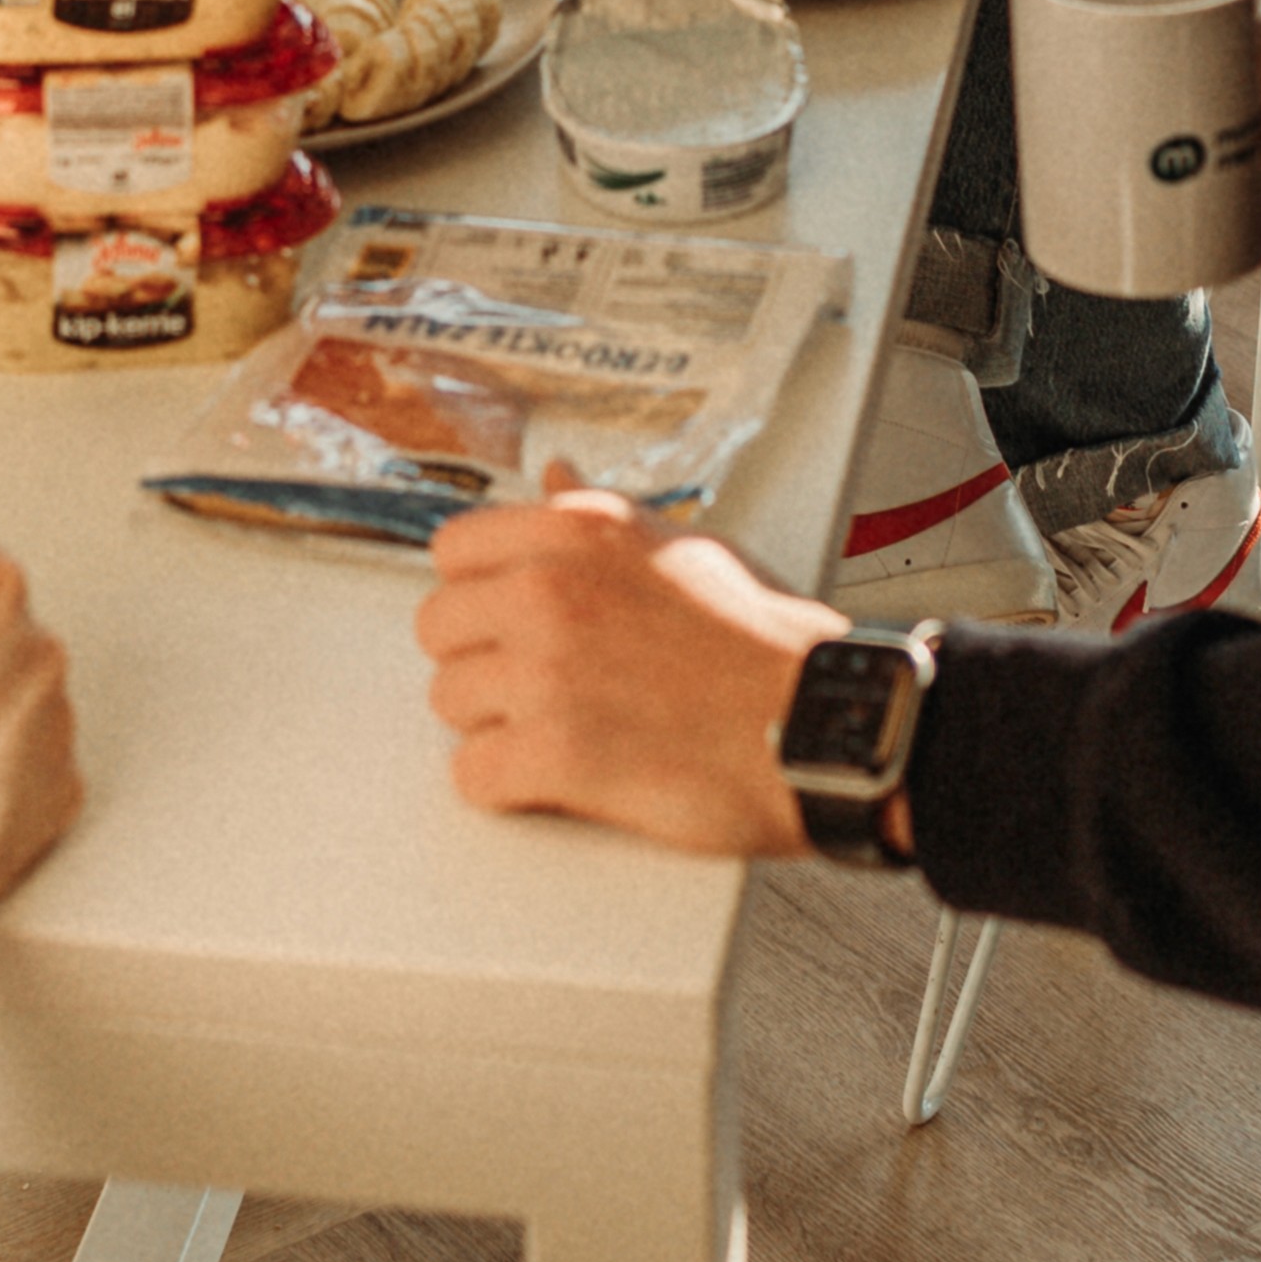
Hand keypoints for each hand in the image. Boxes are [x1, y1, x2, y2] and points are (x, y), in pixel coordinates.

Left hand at [420, 492, 811, 859]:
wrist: (823, 725)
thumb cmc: (767, 645)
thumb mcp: (686, 546)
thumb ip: (600, 515)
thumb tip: (551, 474)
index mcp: (577, 530)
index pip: (452, 551)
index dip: (481, 594)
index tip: (514, 622)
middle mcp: (550, 588)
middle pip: (437, 630)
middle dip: (482, 662)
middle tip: (548, 688)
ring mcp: (547, 671)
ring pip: (449, 703)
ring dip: (498, 726)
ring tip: (572, 732)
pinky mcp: (555, 753)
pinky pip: (472, 775)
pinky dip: (510, 787)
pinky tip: (563, 778)